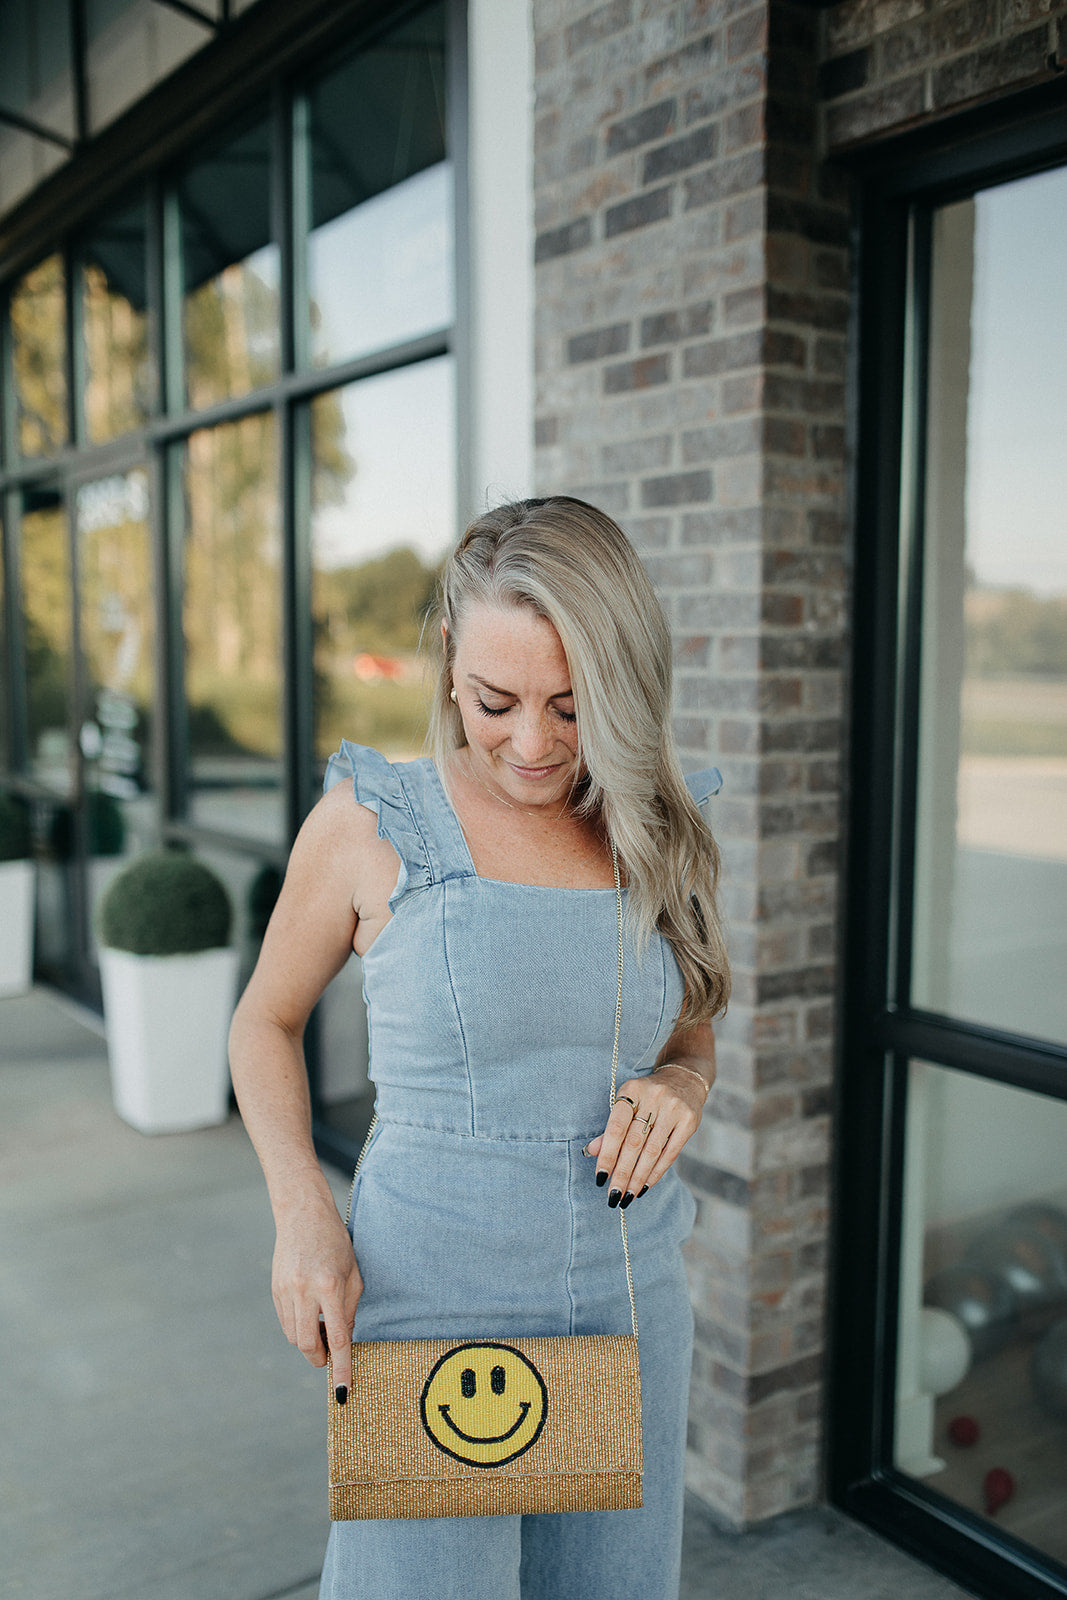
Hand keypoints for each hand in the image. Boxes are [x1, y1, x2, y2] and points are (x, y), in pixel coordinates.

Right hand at [271, 1197, 362, 1394]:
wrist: (302, 1215)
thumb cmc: (336, 1243)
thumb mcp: (353, 1274)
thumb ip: (349, 1310)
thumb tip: (343, 1341)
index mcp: (330, 1286)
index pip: (337, 1339)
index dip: (341, 1369)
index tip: (343, 1392)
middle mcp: (304, 1291)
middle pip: (308, 1345)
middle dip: (320, 1359)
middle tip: (331, 1356)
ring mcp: (285, 1291)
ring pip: (294, 1336)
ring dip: (310, 1342)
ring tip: (322, 1326)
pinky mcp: (274, 1290)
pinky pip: (286, 1322)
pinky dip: (298, 1327)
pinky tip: (310, 1314)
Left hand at [585, 1065, 706, 1205]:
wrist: (684, 1079)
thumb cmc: (648, 1097)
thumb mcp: (628, 1103)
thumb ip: (611, 1128)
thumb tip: (591, 1151)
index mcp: (632, 1090)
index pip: (616, 1128)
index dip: (607, 1154)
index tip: (600, 1178)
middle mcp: (653, 1097)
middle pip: (634, 1143)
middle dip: (622, 1173)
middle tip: (613, 1196)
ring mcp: (673, 1109)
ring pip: (651, 1151)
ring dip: (638, 1178)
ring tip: (627, 1196)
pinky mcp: (689, 1121)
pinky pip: (670, 1153)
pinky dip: (656, 1173)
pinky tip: (645, 1186)